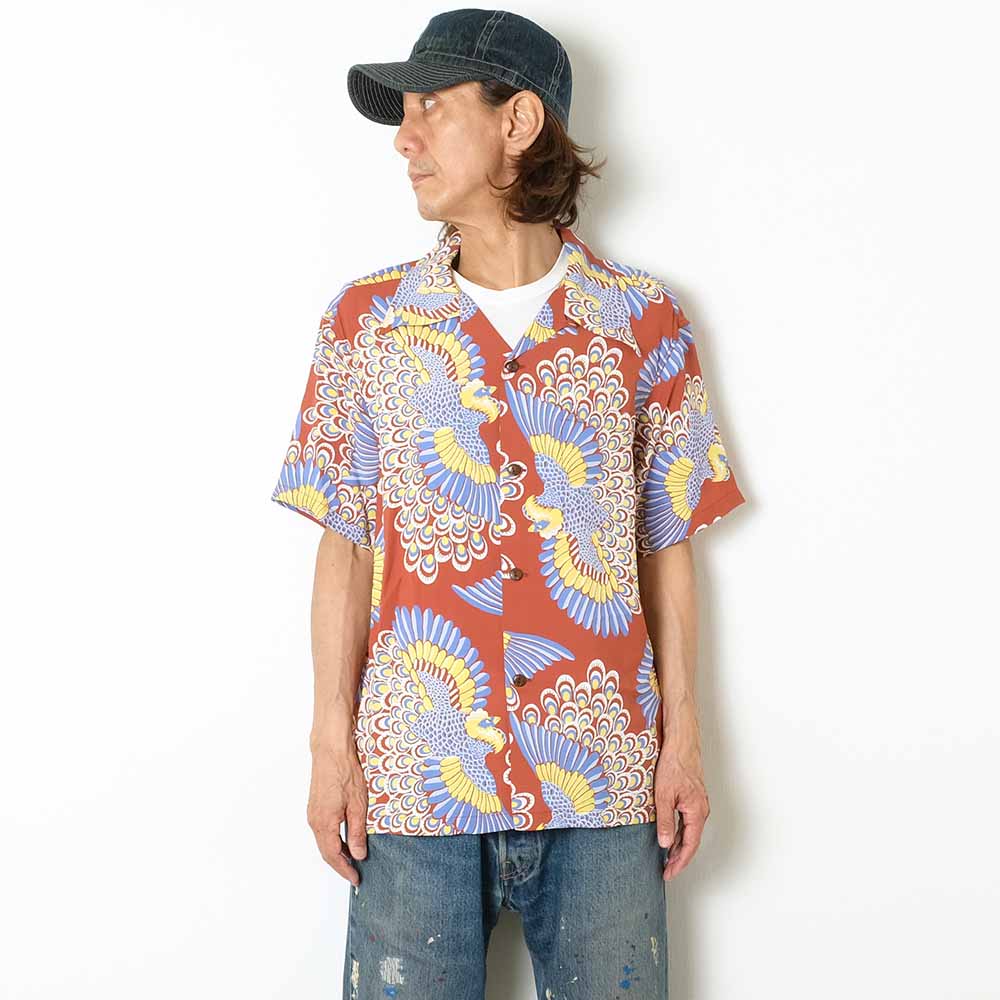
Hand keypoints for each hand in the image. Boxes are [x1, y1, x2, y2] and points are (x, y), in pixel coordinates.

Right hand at [307, 741, 368, 885]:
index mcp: (325, 823)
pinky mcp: (315, 807)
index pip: (334, 856)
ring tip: (353, 859)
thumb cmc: (345, 773)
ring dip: (337, 853)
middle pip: (326, 852)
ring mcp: (313, 814)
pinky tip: (345, 839)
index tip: (356, 880)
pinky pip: (323, 831)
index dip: (345, 870)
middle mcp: (314, 821)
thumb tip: (358, 855)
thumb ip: (357, 832)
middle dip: (341, 865)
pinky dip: (333, 840)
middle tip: (355, 874)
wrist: (330, 751)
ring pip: (324, 842)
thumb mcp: (358, 804)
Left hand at [654, 737, 709, 881]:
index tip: (669, 873)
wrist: (681, 743)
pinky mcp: (693, 797)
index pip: (689, 845)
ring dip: (679, 846)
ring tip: (667, 859)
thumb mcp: (663, 795)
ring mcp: (698, 804)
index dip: (679, 862)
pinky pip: (688, 821)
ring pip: (690, 832)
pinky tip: (671, 836)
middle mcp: (701, 810)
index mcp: (696, 812)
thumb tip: (665, 844)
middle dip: (679, 858)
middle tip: (667, 871)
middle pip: (691, 841)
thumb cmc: (673, 765)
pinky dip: (680, 833)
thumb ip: (665, 821)